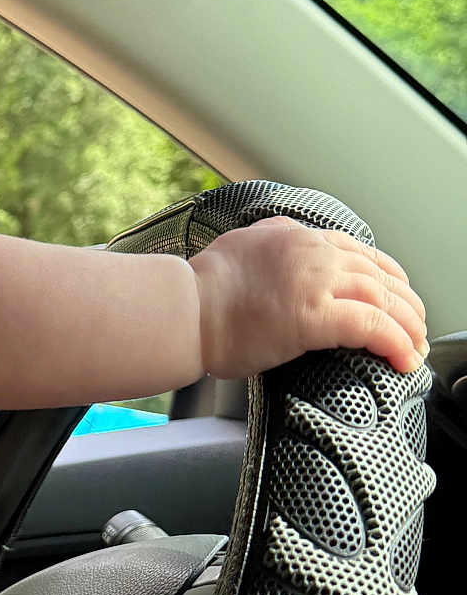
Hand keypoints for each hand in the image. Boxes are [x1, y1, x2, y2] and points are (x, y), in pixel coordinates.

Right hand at [190, 217, 427, 379]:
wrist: (178, 312)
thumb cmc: (196, 295)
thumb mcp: (239, 250)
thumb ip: (268, 247)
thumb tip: (279, 258)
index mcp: (293, 235)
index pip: (359, 252)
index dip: (387, 278)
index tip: (396, 298)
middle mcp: (311, 250)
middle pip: (380, 274)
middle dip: (407, 305)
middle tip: (416, 330)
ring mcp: (314, 280)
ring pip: (385, 299)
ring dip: (409, 327)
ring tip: (414, 349)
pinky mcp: (314, 315)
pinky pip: (373, 327)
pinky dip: (396, 343)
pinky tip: (403, 359)